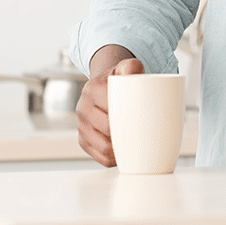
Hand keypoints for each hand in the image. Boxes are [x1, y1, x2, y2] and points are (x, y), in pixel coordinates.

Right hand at [76, 47, 141, 165]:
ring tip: (136, 146)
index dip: (127, 117)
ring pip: (103, 147)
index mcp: (92, 89)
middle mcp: (82, 108)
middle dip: (126, 134)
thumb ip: (132, 65)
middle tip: (144, 134)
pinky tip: (125, 154)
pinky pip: (99, 157)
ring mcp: (81, 126)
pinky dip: (114, 159)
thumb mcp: (126, 68)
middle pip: (107, 129)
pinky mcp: (83, 141)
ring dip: (121, 150)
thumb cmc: (120, 80)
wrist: (104, 87)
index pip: (110, 108)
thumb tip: (135, 71)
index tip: (142, 119)